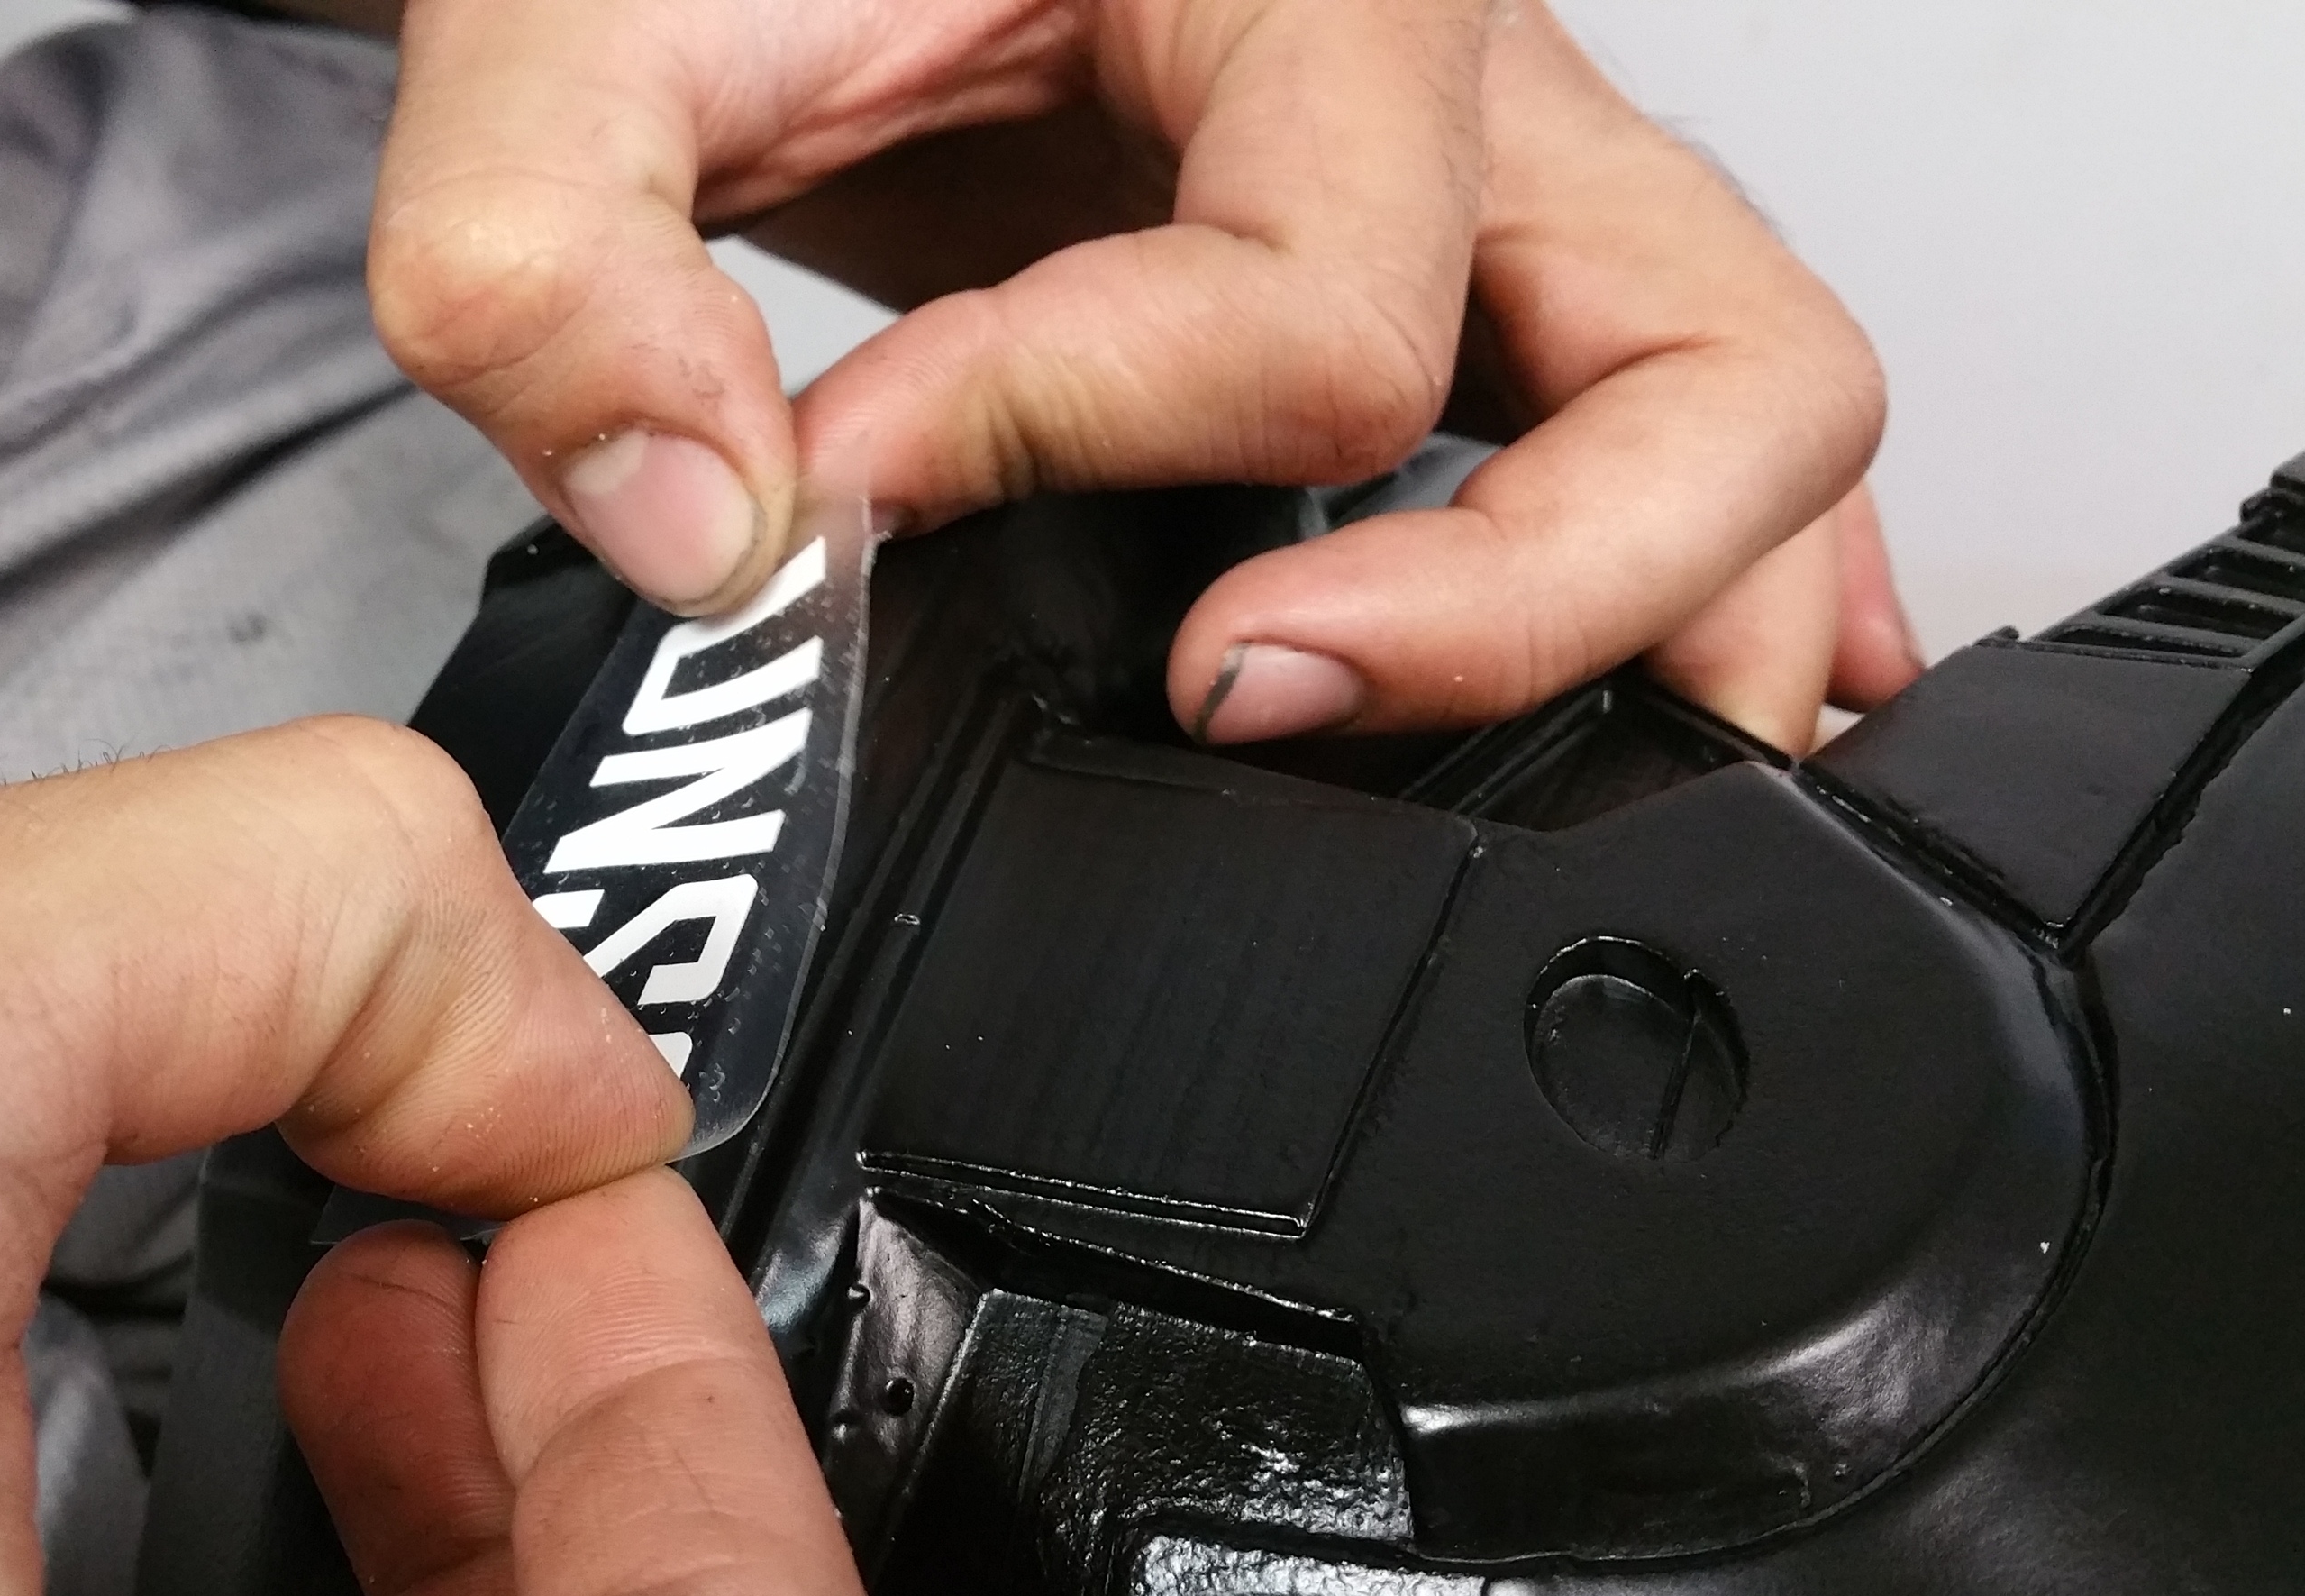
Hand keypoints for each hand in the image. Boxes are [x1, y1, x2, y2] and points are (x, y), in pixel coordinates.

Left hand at [371, 0, 1914, 752]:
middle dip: (1514, 607)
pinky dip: (1677, 583)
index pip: (1315, 309)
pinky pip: (1669, 426)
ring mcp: (1487, 186)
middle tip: (1245, 701)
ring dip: (1655, 625)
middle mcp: (1455, 81)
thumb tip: (716, 537)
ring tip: (1499, 808)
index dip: (1067, 440)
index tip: (851, 481)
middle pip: (1711, 375)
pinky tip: (1641, 706)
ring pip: (1746, 419)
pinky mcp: (1446, 280)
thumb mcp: (571, 36)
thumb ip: (558, 265)